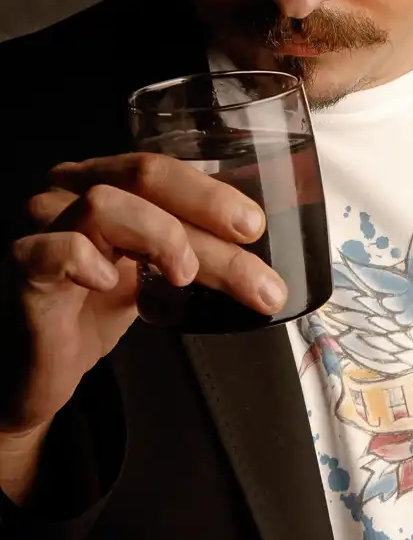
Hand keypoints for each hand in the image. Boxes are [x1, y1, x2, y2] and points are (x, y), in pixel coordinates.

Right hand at [0, 153, 286, 435]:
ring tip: (186, 275)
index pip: (161, 169)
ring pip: (105, 205)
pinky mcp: (21, 268)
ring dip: (160, 236)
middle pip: (142, 176)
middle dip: (205, 208)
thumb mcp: (152, 274)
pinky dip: (86, 259)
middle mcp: (68, 191)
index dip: (210, 192)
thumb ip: (194, 251)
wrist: (34, 370)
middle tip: (247, 242)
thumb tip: (262, 255)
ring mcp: (40, 225)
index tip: (254, 225)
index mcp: (103, 181)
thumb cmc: (90, 311)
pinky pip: (53, 249)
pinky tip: (110, 281)